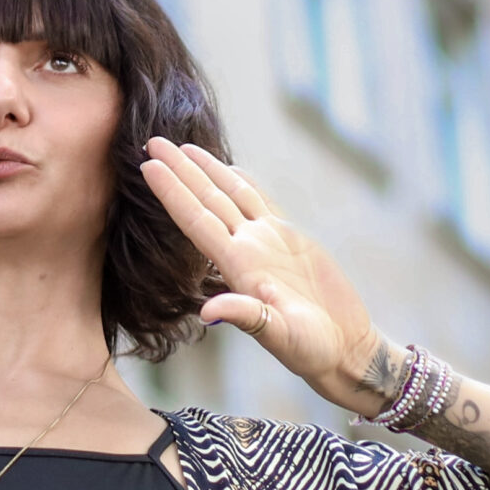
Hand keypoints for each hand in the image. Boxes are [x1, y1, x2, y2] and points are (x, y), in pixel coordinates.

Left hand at [138, 138, 395, 409]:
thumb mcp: (281, 337)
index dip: (172, 193)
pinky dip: (244, 183)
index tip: (147, 166)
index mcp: (238, 266)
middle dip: (179, 171)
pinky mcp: (290, 241)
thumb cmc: (311, 349)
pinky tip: (231, 168)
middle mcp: (246, 248)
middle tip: (151, 139)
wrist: (342, 348)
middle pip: (206, 199)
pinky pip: (262, 203)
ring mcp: (266, 242)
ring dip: (206, 170)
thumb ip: (248, 318)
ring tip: (182, 147)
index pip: (196, 220)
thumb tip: (207, 312)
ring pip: (230, 195)